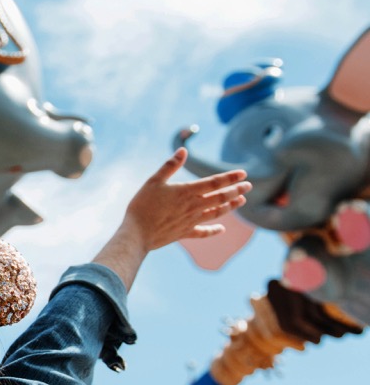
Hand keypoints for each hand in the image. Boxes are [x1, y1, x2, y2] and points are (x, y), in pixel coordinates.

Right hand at [93, 148, 249, 288]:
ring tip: (241, 201)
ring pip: (216, 213)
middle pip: (220, 197)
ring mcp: (191, 221)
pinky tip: (222, 229)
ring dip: (230, 207)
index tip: (243, 173)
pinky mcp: (184, 233)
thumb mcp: (153, 181)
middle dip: (236, 191)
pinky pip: (203, 232)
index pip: (214, 182)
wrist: (137, 234)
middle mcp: (193, 206)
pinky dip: (214, 231)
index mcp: (186, 191)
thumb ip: (170, 166)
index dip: (230, 177)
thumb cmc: (142, 205)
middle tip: (248, 186)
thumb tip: (183, 150)